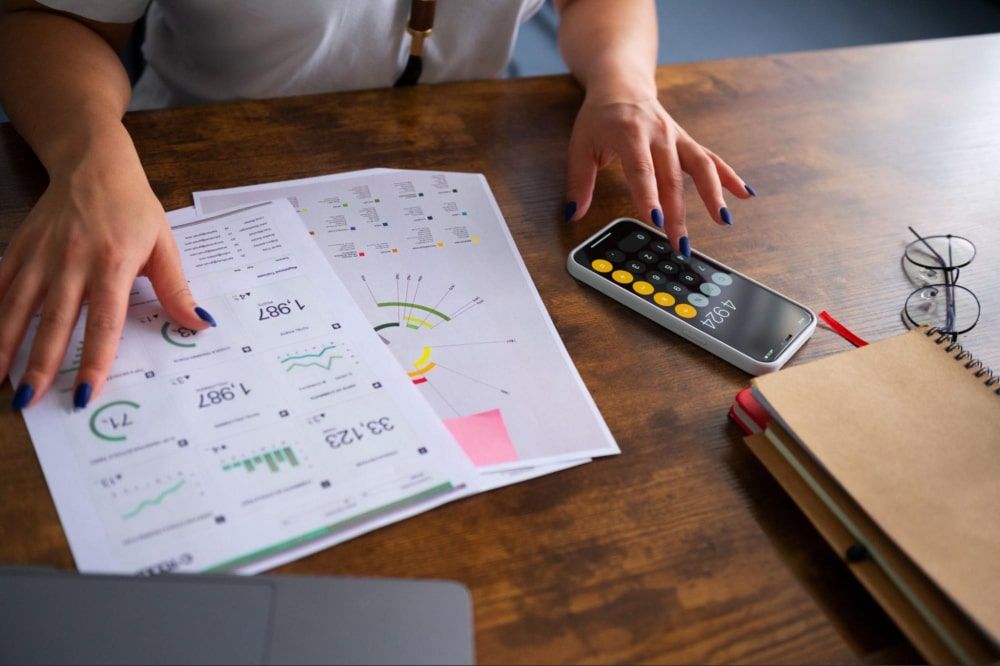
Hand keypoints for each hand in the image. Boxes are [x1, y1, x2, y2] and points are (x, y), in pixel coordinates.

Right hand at [0, 145, 212, 410]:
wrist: (94, 164)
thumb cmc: (134, 208)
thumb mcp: (164, 246)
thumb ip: (177, 290)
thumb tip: (200, 324)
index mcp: (112, 266)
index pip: (104, 323)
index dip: (94, 360)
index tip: (85, 393)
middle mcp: (72, 263)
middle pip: (55, 322)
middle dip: (40, 364)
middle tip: (29, 401)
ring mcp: (41, 255)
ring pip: (17, 307)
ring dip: (5, 344)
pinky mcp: (20, 247)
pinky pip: (0, 283)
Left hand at [564, 93, 754, 255]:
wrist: (622, 84)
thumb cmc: (600, 117)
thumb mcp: (580, 145)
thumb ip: (578, 182)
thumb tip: (573, 214)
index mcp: (630, 133)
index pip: (641, 169)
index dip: (648, 194)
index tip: (654, 218)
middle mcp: (659, 134)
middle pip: (672, 178)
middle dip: (678, 213)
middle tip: (680, 243)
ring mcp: (677, 138)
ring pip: (700, 167)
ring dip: (714, 195)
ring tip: (723, 220)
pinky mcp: (687, 142)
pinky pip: (711, 159)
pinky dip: (729, 177)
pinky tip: (744, 195)